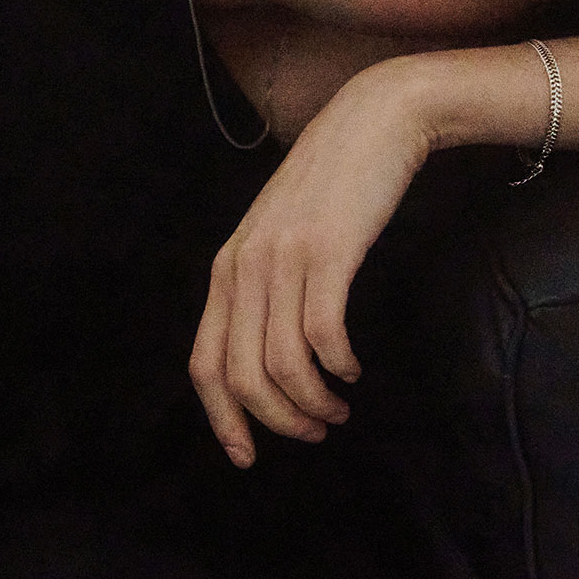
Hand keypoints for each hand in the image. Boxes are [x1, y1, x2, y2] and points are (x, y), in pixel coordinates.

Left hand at [188, 61, 432, 465]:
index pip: (204, 364)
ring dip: (312, 402)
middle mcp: (245, 266)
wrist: (374, 122)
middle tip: (314, 432)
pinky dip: (337, 367)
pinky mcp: (327, 252)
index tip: (250, 456)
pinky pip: (322, 335)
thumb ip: (266, 284)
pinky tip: (354, 370)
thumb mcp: (282, 234)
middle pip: (240, 377)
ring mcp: (284, 258)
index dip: (222, 421)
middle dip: (276, 421)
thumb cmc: (335, 183)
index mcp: (228, 268)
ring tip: (338, 409)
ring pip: (281, 365)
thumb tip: (269, 354)